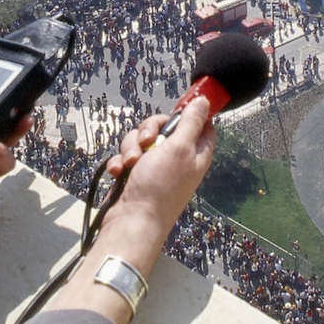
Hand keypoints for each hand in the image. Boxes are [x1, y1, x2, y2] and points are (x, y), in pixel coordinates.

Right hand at [104, 96, 215, 236]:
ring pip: (140, 139)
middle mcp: (177, 158)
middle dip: (148, 131)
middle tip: (146, 143)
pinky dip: (120, 162)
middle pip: (164, 126)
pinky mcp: (135, 174)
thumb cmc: (159, 187)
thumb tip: (205, 101)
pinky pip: (125, 156)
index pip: (200, 123)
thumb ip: (191, 122)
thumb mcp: (180, 148)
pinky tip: (118, 173)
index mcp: (196, 152)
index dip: (188, 114)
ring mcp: (155, 166)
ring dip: (131, 148)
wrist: (131, 221)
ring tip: (131, 165)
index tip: (174, 114)